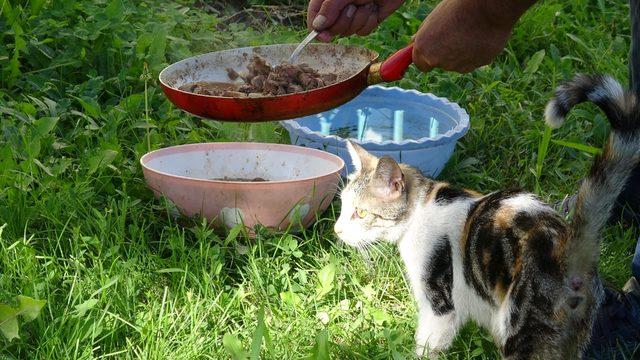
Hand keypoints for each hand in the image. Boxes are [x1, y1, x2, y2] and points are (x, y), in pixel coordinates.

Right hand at [307, 0, 404, 41]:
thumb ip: (329, 8)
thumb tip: (317, 26)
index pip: (314, 16)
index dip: (317, 29)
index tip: (324, 37)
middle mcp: (338, 8)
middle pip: (332, 28)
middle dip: (344, 20)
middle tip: (353, 6)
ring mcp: (352, 15)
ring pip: (348, 32)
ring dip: (359, 19)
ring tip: (366, 3)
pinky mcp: (366, 21)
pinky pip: (362, 32)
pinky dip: (369, 21)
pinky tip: (374, 8)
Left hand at [412, 0, 533, 72]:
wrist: (486, 8)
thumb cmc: (458, 8)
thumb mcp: (434, 17)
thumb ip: (424, 34)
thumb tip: (414, 42)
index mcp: (425, 48)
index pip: (421, 64)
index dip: (427, 56)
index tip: (433, 49)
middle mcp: (439, 61)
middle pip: (440, 63)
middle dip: (445, 53)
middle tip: (455, 34)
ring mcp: (458, 66)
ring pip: (457, 63)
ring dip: (461, 53)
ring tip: (469, 32)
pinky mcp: (476, 65)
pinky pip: (474, 61)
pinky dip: (476, 53)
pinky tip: (480, 37)